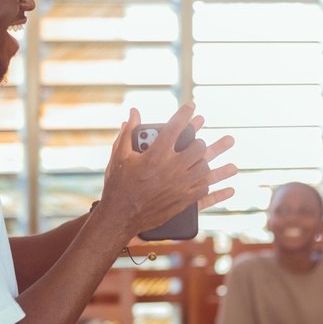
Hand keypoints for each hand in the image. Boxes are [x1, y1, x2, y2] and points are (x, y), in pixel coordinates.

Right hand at [96, 105, 235, 241]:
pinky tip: (202, 177)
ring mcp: (180, 186)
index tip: (191, 106)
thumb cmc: (117, 186)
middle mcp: (171, 169)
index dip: (184, 114)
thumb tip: (134, 113)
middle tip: (193, 139)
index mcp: (156, 155)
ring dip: (203, 159)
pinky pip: (204, 187)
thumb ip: (128, 133)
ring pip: (204, 166)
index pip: (175, 127)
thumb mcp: (118, 157)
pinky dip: (204, 180)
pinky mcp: (184, 200)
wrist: (120, 217)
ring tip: (198, 158)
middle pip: (197, 147)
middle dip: (197, 140)